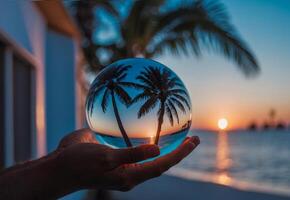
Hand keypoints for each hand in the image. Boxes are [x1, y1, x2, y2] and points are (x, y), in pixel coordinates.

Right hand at [56, 129, 199, 190]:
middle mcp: (131, 173)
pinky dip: (148, 142)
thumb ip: (132, 154)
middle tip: (194, 138)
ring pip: (151, 158)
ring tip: (180, 134)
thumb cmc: (80, 163)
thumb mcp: (106, 158)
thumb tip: (157, 148)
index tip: (193, 141)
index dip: (179, 154)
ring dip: (167, 147)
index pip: (162, 165)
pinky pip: (137, 150)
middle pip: (161, 163)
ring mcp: (124, 166)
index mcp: (130, 176)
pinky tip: (150, 130)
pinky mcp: (116, 158)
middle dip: (179, 151)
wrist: (60, 168)